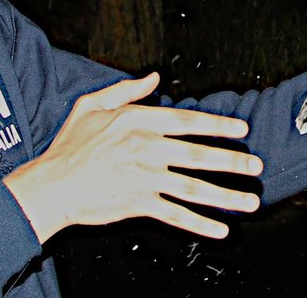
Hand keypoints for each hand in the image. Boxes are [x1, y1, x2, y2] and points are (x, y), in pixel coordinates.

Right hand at [3, 73, 263, 242]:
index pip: (188, 121)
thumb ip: (126, 89)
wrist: (51, 186)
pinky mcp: (139, 204)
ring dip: (226, 195)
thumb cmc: (69, 147)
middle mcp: (147, 149)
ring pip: (194, 187)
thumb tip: (152, 77)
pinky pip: (176, 215)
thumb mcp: (92, 105)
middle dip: (233, 161)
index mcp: (138, 122)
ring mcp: (145, 178)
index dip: (218, 124)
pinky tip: (219, 228)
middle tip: (256, 166)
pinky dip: (200, 223)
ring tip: (249, 200)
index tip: (240, 130)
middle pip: (199, 154)